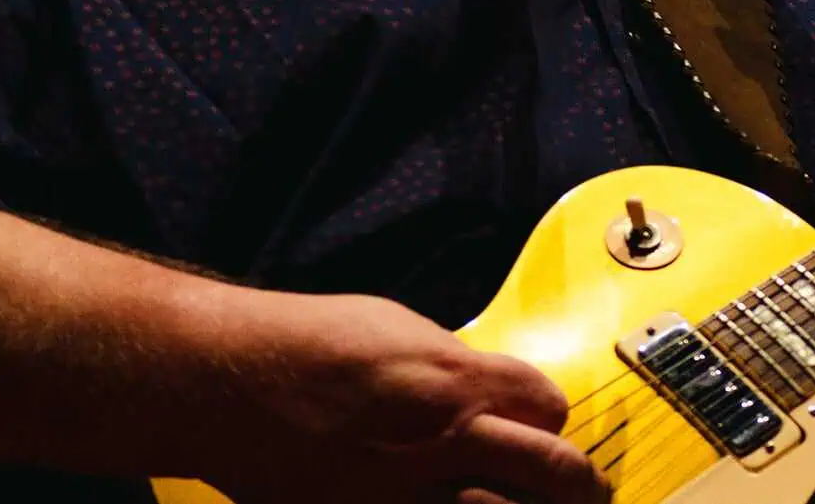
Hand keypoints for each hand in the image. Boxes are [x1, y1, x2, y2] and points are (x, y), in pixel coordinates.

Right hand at [203, 290, 607, 503]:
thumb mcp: (396, 328)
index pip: (549, 409)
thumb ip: (452, 364)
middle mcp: (440, 441)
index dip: (553, 420)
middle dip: (578, 486)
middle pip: (553, 474)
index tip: (546, 429)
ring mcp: (403, 494)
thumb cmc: (304, 345)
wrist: (227, 381)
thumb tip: (490, 391)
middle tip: (588, 493)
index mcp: (452, 380)